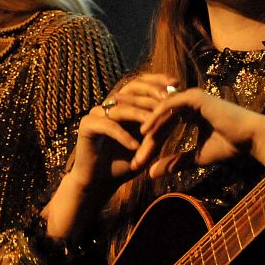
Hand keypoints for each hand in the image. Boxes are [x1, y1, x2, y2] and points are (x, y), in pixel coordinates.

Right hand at [65, 73, 178, 193]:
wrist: (99, 183)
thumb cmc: (124, 164)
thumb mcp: (147, 146)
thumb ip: (159, 131)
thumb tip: (178, 114)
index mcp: (123, 106)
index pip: (140, 85)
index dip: (157, 81)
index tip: (176, 84)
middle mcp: (109, 106)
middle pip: (130, 88)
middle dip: (151, 92)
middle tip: (166, 99)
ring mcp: (97, 114)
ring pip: (121, 108)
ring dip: (140, 115)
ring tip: (154, 124)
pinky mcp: (87, 126)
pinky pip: (108, 126)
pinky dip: (123, 135)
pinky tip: (134, 146)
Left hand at [131, 87, 264, 176]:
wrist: (251, 139)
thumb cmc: (230, 147)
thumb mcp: (196, 157)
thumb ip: (175, 162)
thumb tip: (152, 173)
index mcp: (190, 113)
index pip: (163, 124)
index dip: (148, 139)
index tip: (134, 155)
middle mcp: (189, 102)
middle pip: (158, 116)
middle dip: (140, 130)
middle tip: (125, 144)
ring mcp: (191, 97)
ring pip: (161, 110)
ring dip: (145, 123)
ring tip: (127, 134)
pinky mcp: (195, 97)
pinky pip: (170, 105)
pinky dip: (156, 116)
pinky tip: (144, 129)